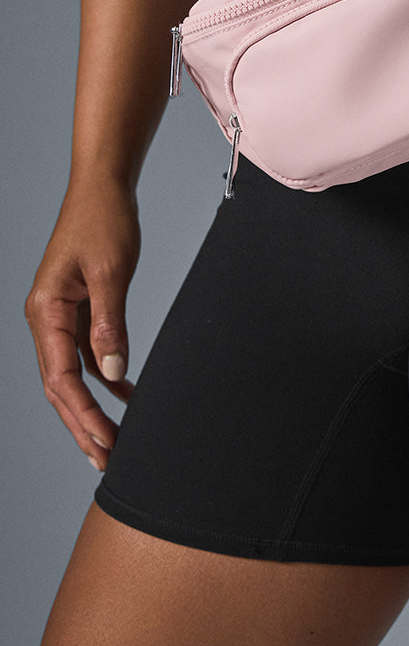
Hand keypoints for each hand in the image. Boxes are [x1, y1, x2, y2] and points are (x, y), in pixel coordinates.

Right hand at [25, 176, 139, 471]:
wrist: (104, 185)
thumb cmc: (104, 220)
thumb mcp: (110, 272)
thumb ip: (110, 324)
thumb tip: (113, 373)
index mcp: (45, 311)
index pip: (60, 379)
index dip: (82, 415)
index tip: (105, 442)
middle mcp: (46, 318)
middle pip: (61, 386)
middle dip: (82, 424)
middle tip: (107, 460)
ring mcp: (61, 315)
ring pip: (72, 374)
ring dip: (92, 407)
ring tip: (115, 441)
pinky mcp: (79, 308)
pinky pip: (87, 354)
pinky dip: (104, 377)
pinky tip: (126, 393)